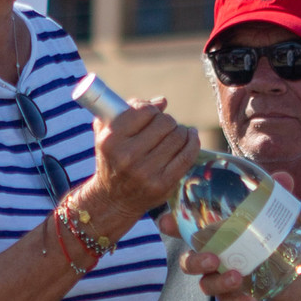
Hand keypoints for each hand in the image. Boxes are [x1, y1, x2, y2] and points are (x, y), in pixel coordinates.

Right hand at [85, 98, 199, 224]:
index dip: (151, 109)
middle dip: (167, 121)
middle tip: (164, 126)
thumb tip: (163, 101)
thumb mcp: (108, 131)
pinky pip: (187, 156)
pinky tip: (191, 137)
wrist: (113, 199)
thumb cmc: (112, 158)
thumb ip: (129, 109)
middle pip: (165, 122)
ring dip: (181, 131)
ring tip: (176, 132)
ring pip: (178, 136)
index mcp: (111, 139)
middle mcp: (127, 156)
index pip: (144, 110)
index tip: (151, 114)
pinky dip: (193, 142)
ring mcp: (146, 172)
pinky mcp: (163, 184)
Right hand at [164, 172, 295, 300]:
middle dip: (195, 261)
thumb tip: (283, 179)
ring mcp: (220, 278)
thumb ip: (276, 194)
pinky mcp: (234, 297)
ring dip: (218, 282)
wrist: (292, 265)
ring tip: (237, 277)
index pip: (185, 227)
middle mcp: (211, 256)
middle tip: (213, 258)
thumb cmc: (270, 231)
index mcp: (213, 233)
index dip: (171, 224)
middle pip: (189, 262)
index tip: (166, 221)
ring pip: (207, 285)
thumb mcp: (273, 211)